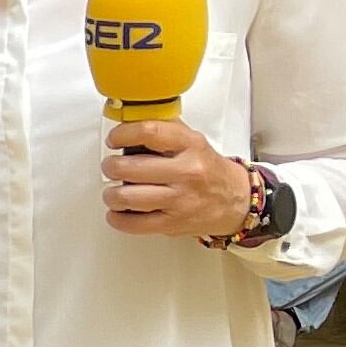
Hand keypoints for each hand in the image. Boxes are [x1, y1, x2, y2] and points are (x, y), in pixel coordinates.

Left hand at [101, 120, 248, 239]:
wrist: (235, 200)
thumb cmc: (207, 169)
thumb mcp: (191, 140)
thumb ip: (162, 129)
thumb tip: (127, 122)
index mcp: (190, 145)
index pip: (148, 132)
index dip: (122, 134)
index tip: (114, 139)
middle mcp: (187, 171)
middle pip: (128, 168)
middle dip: (110, 167)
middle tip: (111, 167)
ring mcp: (180, 199)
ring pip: (126, 197)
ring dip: (111, 194)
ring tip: (114, 191)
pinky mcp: (172, 223)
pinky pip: (132, 224)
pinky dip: (117, 217)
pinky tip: (119, 211)